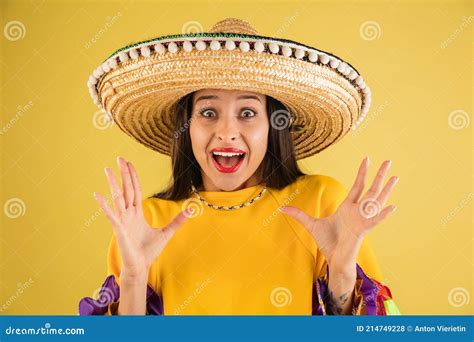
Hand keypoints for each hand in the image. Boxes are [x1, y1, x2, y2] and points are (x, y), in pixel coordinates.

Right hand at [93, 156, 192, 278]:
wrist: (140, 267)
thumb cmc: (149, 251)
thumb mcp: (167, 232)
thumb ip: (178, 221)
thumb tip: (192, 210)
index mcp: (136, 213)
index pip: (135, 190)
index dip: (132, 177)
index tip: (128, 164)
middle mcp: (128, 214)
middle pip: (126, 189)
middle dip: (123, 174)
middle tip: (119, 158)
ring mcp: (122, 220)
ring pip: (118, 198)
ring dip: (112, 183)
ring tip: (107, 169)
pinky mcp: (119, 229)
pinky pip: (111, 215)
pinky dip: (104, 205)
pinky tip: (97, 195)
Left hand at [280, 157, 398, 271]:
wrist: (334, 259)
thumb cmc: (327, 242)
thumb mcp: (311, 224)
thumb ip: (298, 215)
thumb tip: (281, 208)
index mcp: (347, 207)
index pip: (357, 186)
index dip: (362, 173)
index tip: (367, 159)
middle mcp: (357, 211)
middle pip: (371, 189)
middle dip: (379, 175)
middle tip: (389, 161)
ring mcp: (362, 220)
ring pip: (376, 201)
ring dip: (386, 189)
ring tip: (396, 177)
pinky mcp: (363, 231)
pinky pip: (375, 221)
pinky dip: (383, 214)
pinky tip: (393, 206)